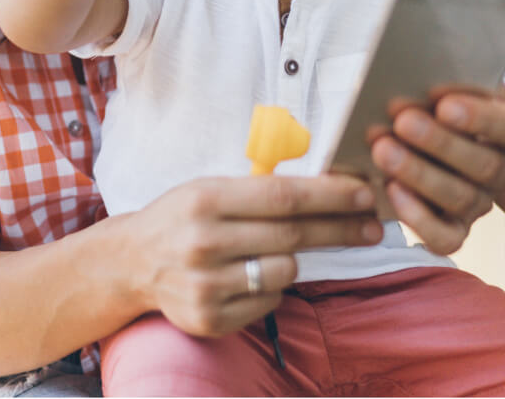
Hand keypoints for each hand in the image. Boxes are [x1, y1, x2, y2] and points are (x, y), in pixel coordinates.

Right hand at [121, 174, 382, 337]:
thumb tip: (328, 187)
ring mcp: (205, 285)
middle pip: (292, 234)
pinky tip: (249, 275)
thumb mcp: (209, 188)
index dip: (331, 195)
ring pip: (285, 271)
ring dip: (295, 259)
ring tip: (277, 249)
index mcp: (205, 199)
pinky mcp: (208, 318)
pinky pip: (268, 301)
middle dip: (340, 228)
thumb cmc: (182, 217)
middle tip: (372, 226)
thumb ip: (258, 189)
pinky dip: (271, 287)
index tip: (365, 194)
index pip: (283, 196)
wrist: (132, 262)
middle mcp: (203, 242)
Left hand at [369, 91, 504, 254]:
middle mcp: (504, 171)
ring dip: (419, 174)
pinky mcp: (455, 230)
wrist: (440, 145)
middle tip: (403, 121)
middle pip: (483, 164)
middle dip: (439, 142)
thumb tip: (426, 78)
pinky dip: (418, 217)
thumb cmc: (442, 105)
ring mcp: (480, 203)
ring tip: (383, 150)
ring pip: (461, 198)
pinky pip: (445, 238)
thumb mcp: (452, 89)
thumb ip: (449, 84)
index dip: (481, 118)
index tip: (444, 105)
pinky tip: (391, 189)